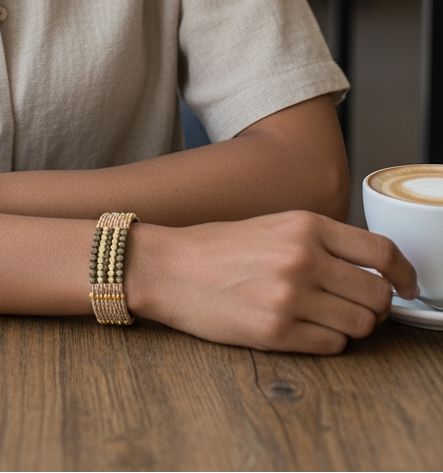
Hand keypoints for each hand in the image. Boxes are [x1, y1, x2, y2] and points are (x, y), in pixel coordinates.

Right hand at [131, 211, 418, 353]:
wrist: (166, 268)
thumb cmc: (213, 247)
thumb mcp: (270, 225)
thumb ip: (318, 241)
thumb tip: (367, 270)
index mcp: (304, 226)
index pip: (381, 253)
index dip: (403, 273)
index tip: (405, 285)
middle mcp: (303, 259)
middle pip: (376, 296)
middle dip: (374, 306)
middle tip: (356, 306)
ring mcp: (291, 297)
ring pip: (359, 326)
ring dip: (350, 326)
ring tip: (323, 317)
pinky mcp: (276, 332)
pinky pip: (331, 346)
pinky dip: (326, 342)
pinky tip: (302, 328)